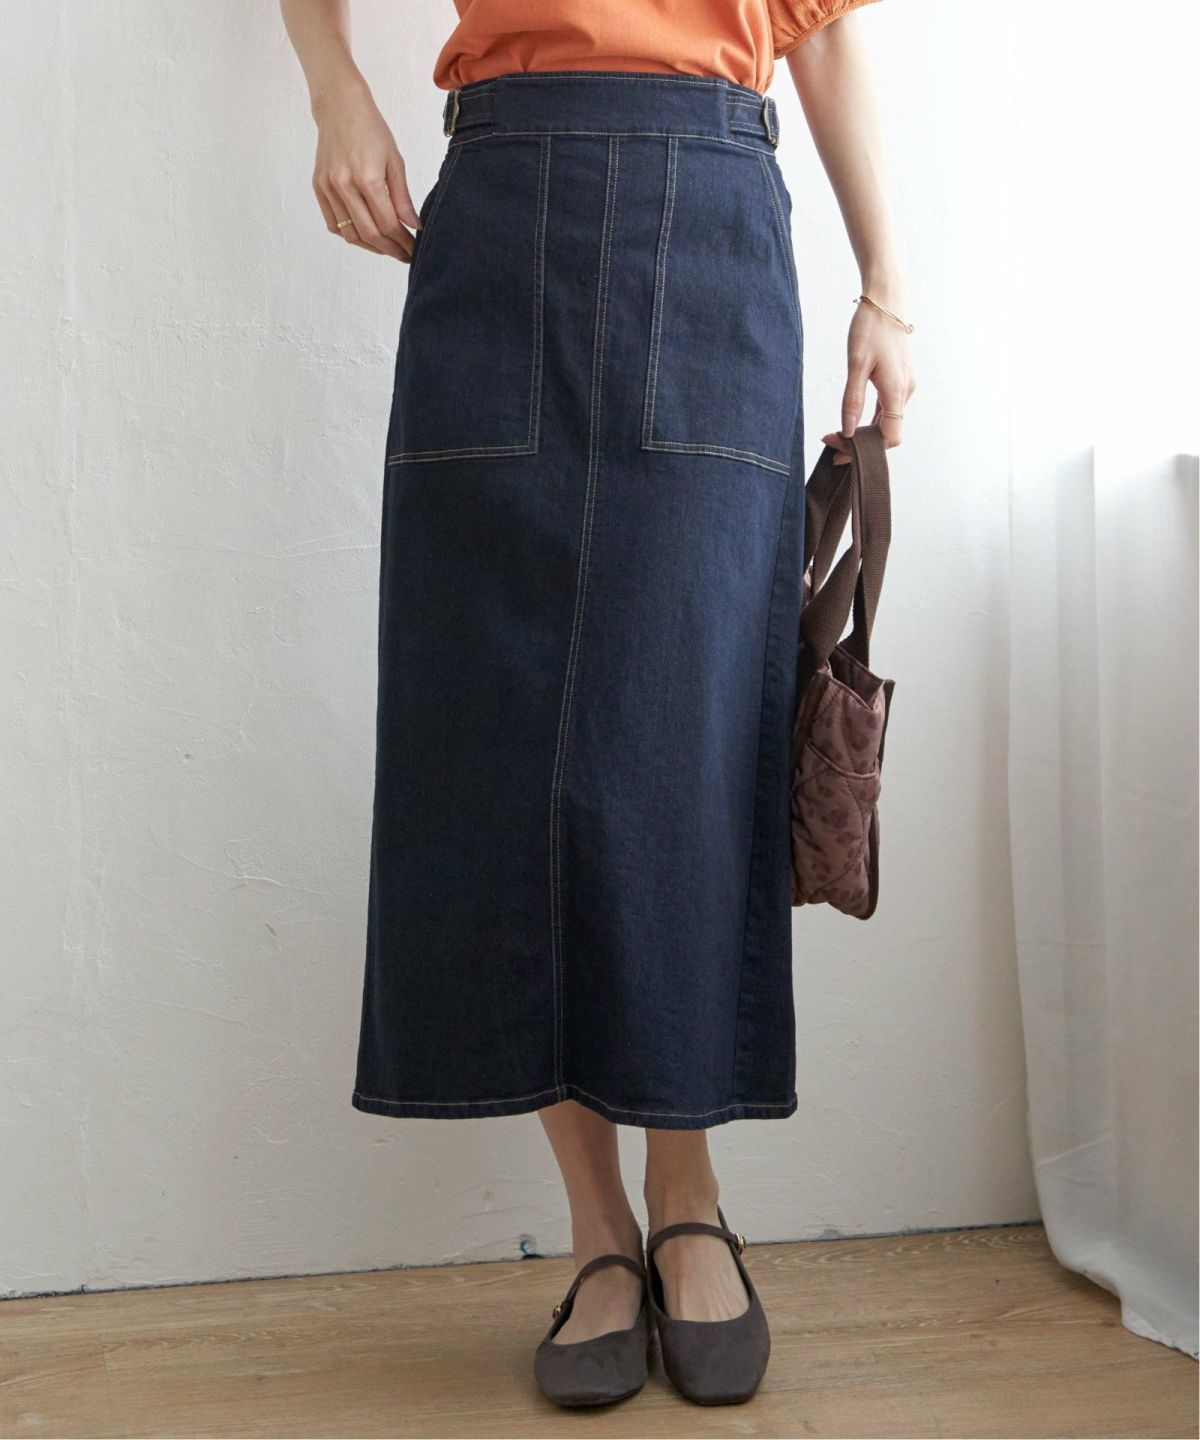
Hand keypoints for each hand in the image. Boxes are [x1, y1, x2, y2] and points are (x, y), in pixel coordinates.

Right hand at [311, 80, 419, 260]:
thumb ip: (403, 197)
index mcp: (368, 178)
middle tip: (404, 255)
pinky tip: (365, 234)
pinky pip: (333, 224)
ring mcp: (329, 188)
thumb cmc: (371, 130)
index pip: (388, 224)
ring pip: (350, 234)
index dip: (403, 242)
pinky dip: (350, 235)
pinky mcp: (319, 187)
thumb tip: (414, 226)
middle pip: (369, 234)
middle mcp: (345, 185)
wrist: (340, 107)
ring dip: (371, 247)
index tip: (414, 249)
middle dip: (390, 250)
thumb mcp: (395, 161)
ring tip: (386, 247)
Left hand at [823, 297, 915, 463]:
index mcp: (897, 391)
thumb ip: (853, 400)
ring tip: (837, 435)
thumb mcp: (856, 364)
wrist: (886, 300)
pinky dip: (870, 419)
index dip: (865, 449)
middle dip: (861, 444)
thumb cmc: (870, 328)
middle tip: (831, 443)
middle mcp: (905, 392)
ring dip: (864, 432)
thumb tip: (847, 430)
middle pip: (888, 433)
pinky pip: (887, 409)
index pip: (888, 438)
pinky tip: (852, 419)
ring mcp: (904, 385)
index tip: (838, 448)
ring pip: (887, 422)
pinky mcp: (899, 379)